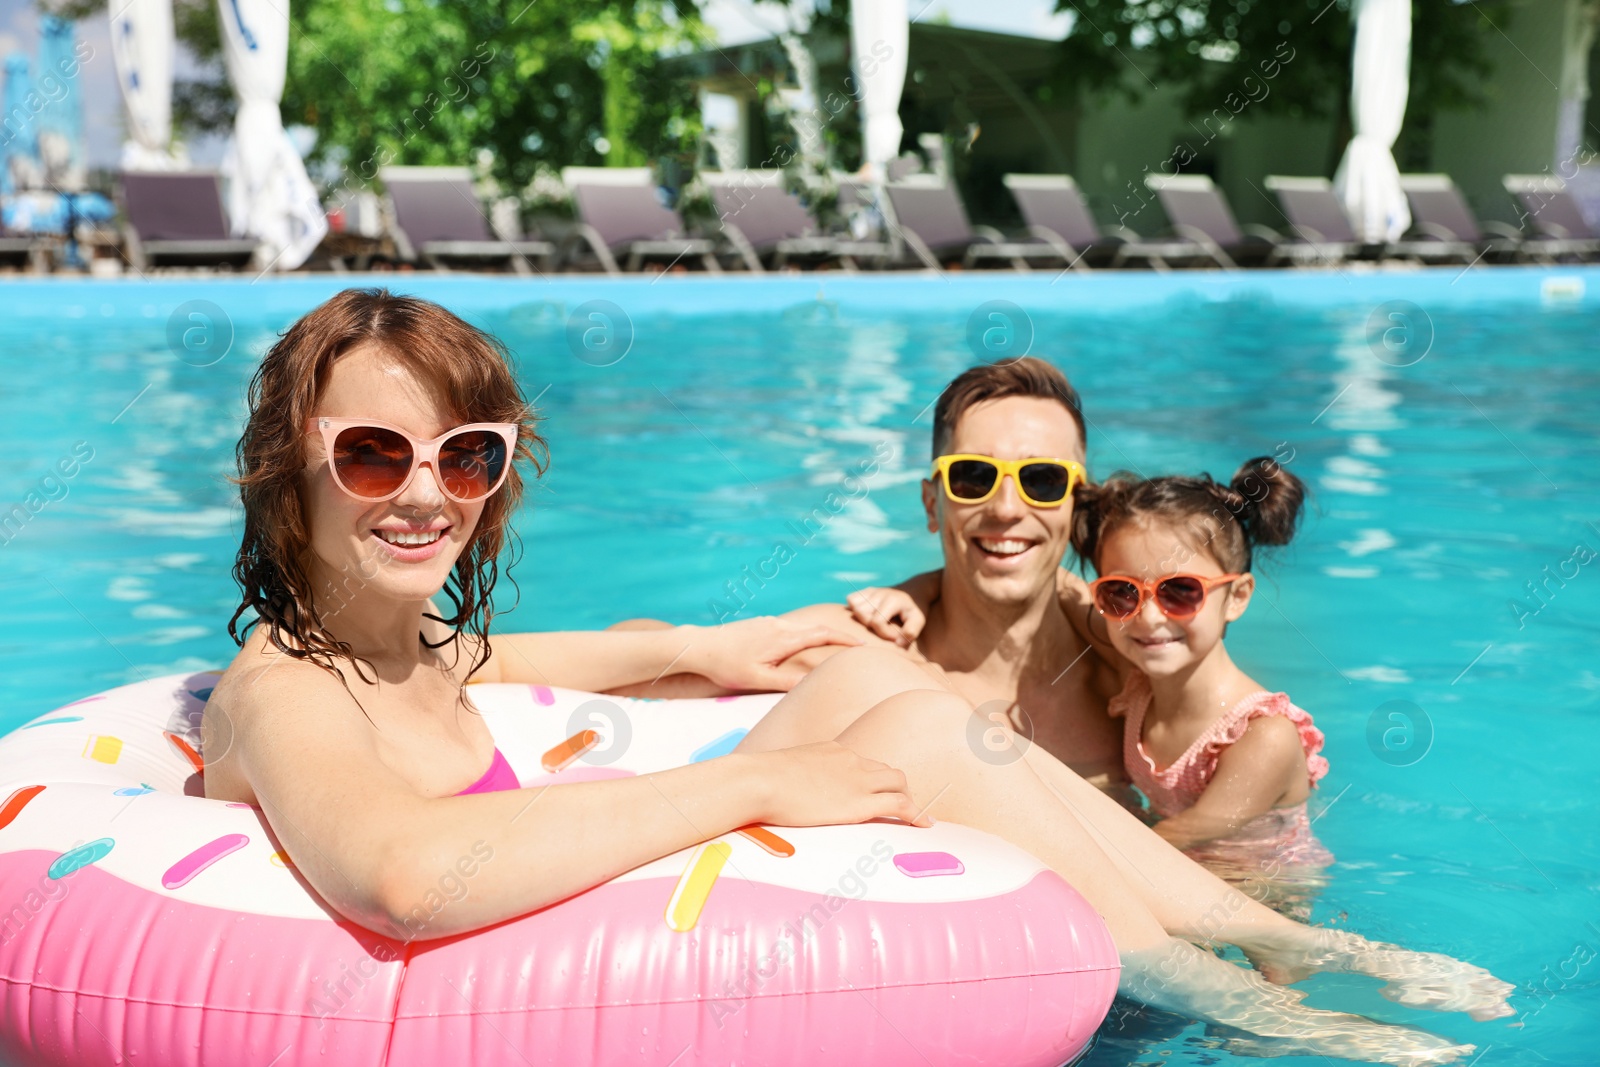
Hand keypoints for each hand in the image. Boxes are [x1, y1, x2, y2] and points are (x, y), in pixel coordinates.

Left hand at [682, 616, 862, 691]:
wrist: (699, 646)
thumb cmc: (727, 666)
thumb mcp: (758, 679)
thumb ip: (787, 682)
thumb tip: (814, 685)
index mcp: (784, 638)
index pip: (823, 634)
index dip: (845, 638)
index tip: (863, 644)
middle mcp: (779, 626)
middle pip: (816, 628)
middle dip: (838, 636)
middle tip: (856, 646)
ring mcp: (769, 622)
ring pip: (801, 628)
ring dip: (819, 635)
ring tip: (832, 648)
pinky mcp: (759, 624)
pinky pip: (788, 628)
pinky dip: (802, 635)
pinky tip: (798, 647)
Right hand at [747, 742, 932, 827]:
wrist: (759, 781)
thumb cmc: (757, 780)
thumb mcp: (778, 771)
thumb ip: (788, 778)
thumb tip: (773, 790)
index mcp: (831, 750)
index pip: (861, 761)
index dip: (872, 778)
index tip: (873, 791)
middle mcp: (850, 759)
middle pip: (886, 770)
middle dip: (895, 787)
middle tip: (898, 807)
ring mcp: (858, 779)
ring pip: (899, 782)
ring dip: (907, 798)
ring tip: (912, 817)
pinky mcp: (861, 802)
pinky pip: (901, 804)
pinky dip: (916, 813)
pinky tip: (924, 824)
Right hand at [845, 587, 924, 646]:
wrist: (914, 591)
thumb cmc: (915, 609)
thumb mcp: (919, 620)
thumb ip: (911, 632)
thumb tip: (897, 643)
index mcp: (892, 600)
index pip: (877, 622)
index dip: (885, 634)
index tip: (895, 636)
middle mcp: (879, 593)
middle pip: (861, 614)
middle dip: (871, 627)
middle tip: (885, 629)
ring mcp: (872, 591)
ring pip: (854, 606)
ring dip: (862, 618)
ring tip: (875, 622)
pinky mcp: (866, 591)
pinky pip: (851, 598)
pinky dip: (855, 608)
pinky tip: (867, 614)